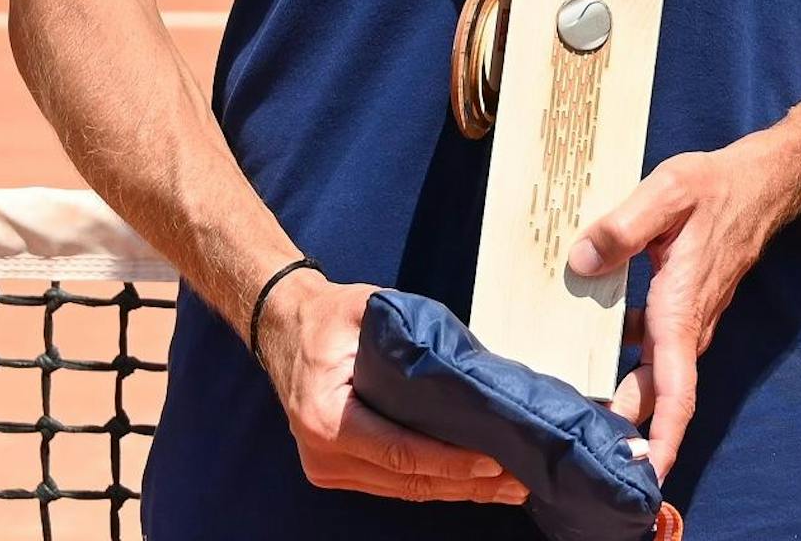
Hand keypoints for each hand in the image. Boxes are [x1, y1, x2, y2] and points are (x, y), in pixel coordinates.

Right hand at [251, 272, 527, 502]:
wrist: (282, 326)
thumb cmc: (326, 317)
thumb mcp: (365, 311)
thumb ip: (409, 337)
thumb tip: (467, 366)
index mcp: (326, 419)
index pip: (400, 452)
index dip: (450, 462)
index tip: (493, 462)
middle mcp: (324, 455)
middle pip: (407, 481)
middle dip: (467, 485)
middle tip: (519, 481)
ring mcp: (328, 468)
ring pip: (404, 489)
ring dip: (457, 490)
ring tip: (508, 487)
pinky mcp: (338, 469)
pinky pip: (393, 483)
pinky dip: (434, 483)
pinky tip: (472, 482)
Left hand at [568, 138, 800, 475]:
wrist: (762, 183)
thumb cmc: (717, 187)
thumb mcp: (666, 191)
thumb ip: (621, 228)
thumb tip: (580, 262)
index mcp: (681, 309)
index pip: (675, 392)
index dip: (662, 438)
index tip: (648, 474)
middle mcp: (688, 326)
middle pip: (654, 394)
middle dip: (622, 424)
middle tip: (574, 438)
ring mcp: (688, 321)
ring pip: (652, 373)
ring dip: (620, 392)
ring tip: (569, 397)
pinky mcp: (684, 310)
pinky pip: (652, 348)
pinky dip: (623, 357)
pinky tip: (587, 343)